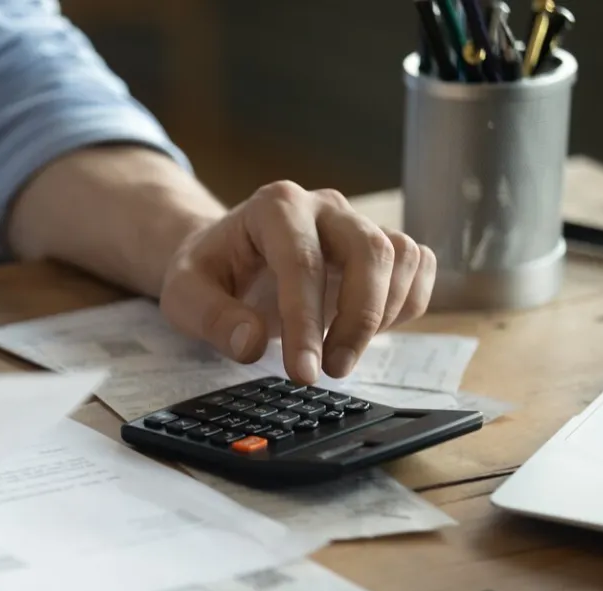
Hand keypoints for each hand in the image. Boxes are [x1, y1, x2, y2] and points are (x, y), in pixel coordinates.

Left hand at [159, 180, 435, 382]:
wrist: (227, 256)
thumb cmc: (209, 272)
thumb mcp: (184, 295)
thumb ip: (211, 318)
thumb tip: (250, 344)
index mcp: (274, 206)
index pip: (302, 262)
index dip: (306, 322)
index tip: (303, 372)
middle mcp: (323, 206)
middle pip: (370, 250)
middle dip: (359, 319)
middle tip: (332, 371)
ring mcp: (356, 222)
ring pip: (402, 256)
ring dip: (384, 314)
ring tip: (342, 355)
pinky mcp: (379, 246)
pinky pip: (418, 268)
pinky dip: (406, 304)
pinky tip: (367, 333)